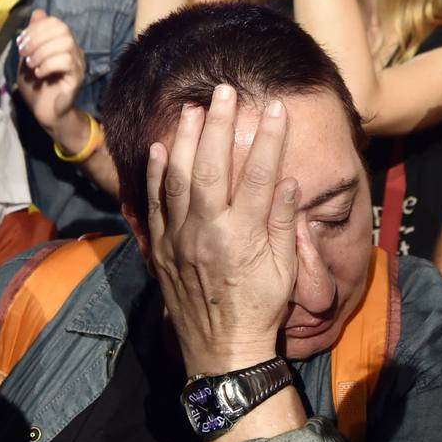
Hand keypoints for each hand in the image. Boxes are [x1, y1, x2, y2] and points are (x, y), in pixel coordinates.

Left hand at [16, 9, 87, 143]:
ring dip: (42, 52)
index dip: (36, 28)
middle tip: (24, 54)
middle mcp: (75, 51)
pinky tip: (39, 74)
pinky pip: (66, 61)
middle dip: (37, 39)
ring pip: (65, 44)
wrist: (43, 112)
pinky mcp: (77, 78)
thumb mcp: (28, 57)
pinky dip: (48, 65)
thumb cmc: (36, 86)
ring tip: (31, 65)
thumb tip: (39, 12)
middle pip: (62, 30)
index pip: (56, 23)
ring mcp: (78, 64)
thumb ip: (33, 36)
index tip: (21, 42)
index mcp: (63, 44)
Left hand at [144, 84, 299, 374]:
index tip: (275, 109)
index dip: (268, 138)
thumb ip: (284, 223)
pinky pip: (155, 203)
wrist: (222, 350)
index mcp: (244, 236)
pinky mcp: (160, 249)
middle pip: (212, 166)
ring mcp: (179, 239)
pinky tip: (162, 148)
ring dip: (185, 139)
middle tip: (226, 92)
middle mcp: (208, 232)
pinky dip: (157, 173)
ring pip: (178, 178)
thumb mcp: (284, 269)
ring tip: (193, 109)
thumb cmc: (261, 309)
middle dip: (220, 124)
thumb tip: (287, 181)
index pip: (260, 174)